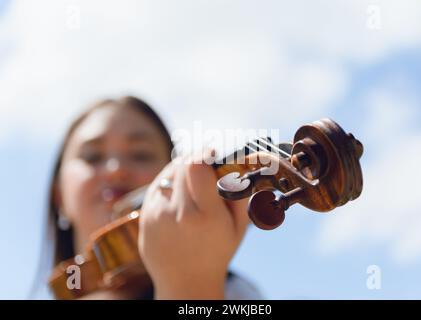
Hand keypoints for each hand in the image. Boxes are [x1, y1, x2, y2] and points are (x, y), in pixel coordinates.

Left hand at [138, 152, 249, 298]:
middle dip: (195, 158)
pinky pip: (157, 187)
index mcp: (206, 216)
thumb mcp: (238, 227)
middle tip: (205, 162)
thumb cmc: (216, 253)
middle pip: (181, 165)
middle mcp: (178, 214)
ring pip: (167, 174)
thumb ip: (238, 194)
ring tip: (192, 179)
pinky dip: (169, 183)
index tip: (212, 153)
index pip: (196, 166)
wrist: (186, 283)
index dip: (204, 153)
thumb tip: (233, 164)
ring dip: (181, 169)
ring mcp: (156, 216)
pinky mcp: (144, 218)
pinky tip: (179, 192)